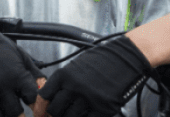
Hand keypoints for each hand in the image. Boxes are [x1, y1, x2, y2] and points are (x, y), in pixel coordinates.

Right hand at [0, 26, 44, 116]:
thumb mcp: (21, 57)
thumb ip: (34, 74)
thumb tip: (45, 87)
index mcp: (16, 75)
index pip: (32, 98)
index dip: (35, 104)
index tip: (34, 106)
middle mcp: (0, 86)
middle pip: (14, 113)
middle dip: (19, 116)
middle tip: (20, 115)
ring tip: (5, 114)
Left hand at [35, 36, 151, 116]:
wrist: (128, 57)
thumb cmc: (105, 58)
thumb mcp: (79, 64)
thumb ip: (65, 80)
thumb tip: (54, 96)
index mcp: (65, 74)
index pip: (44, 96)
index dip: (40, 107)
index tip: (41, 113)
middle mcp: (74, 87)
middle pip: (54, 111)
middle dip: (54, 115)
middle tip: (58, 115)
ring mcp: (89, 99)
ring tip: (76, 113)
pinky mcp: (103, 108)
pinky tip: (89, 114)